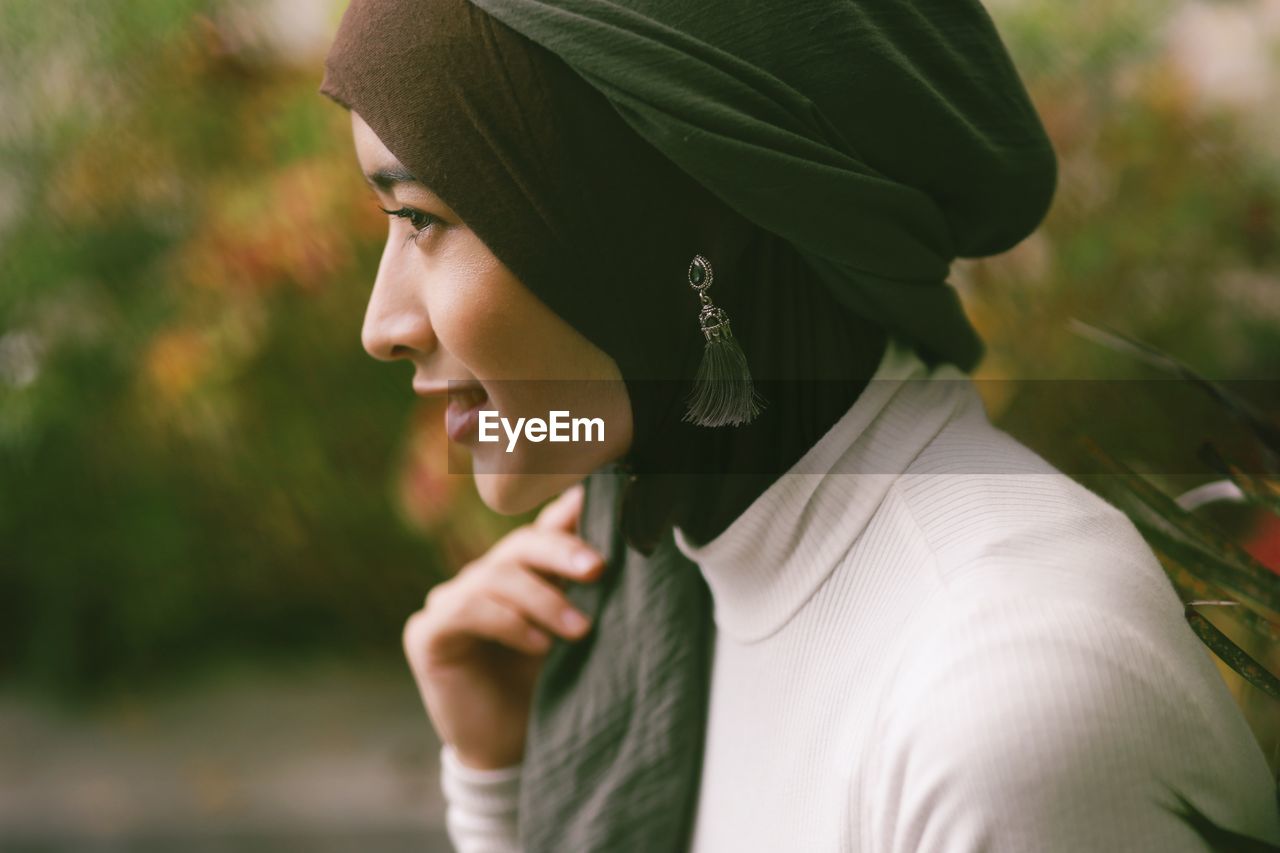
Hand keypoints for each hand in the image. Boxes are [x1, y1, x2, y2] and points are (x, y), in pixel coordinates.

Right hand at [403, 483, 603, 769]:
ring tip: (580, 629)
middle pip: (520, 545)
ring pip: (497, 576)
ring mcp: (448, 600)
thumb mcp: (569, 627)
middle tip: (598, 568)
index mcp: (515, 572)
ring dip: (543, 600)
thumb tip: (592, 508)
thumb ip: (575, 575)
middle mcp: (480, 578)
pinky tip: (538, 646)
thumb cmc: (544, 685)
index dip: (565, 513)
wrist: (509, 748)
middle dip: (561, 551)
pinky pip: (467, 609)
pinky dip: (508, 623)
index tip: (594, 500)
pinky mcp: (427, 631)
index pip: (539, 530)